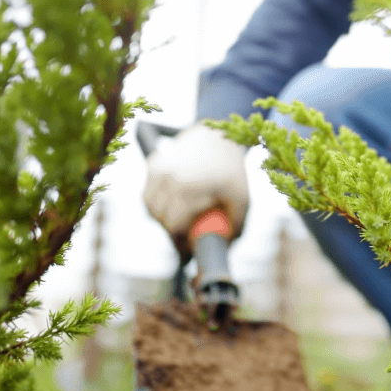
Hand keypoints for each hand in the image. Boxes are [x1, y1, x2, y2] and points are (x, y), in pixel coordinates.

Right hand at [143, 123, 248, 258]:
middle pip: (161, 218)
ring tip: (180, 222)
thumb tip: (224, 248)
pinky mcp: (153, 164)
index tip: (188, 255)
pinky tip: (172, 205)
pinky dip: (157, 204)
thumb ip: (235, 226)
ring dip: (162, 219)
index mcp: (189, 186)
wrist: (219, 136)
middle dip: (172, 234)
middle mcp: (169, 177)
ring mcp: (158, 169)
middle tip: (186, 241)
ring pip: (150, 207)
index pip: (174, 225)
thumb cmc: (232, 171)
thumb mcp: (242, 199)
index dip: (180, 244)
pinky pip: (148, 194)